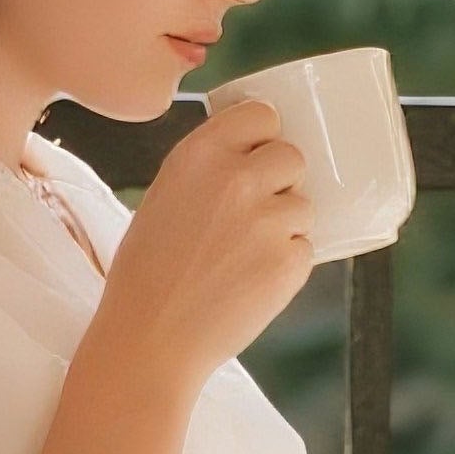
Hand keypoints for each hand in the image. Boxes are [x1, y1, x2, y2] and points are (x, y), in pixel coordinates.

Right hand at [92, 97, 313, 378]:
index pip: (261, 114)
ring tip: (242, 257)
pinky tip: (249, 281)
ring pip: (303, 206)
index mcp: (199, 155)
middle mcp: (236, 179)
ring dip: (284, 227)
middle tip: (251, 215)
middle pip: (292, 156)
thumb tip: (253, 155)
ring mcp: (267, 222)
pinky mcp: (288, 262)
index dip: (263, 137)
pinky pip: (306, 249)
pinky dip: (286, 265)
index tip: (256, 155)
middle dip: (280, 182)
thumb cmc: (148, 273)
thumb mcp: (163, 198)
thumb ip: (207, 171)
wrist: (150, 338)